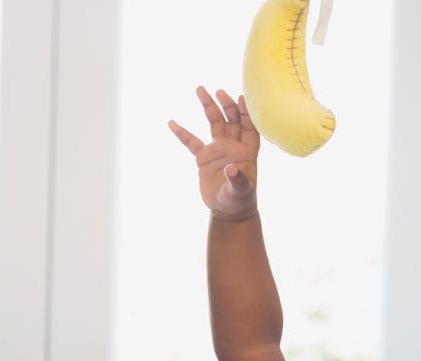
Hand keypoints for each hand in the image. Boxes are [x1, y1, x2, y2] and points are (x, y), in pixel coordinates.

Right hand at [169, 86, 259, 222]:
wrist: (228, 209)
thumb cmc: (240, 199)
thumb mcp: (241, 191)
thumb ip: (238, 180)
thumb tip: (232, 169)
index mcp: (247, 150)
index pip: (249, 126)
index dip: (246, 112)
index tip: (240, 98)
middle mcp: (233, 145)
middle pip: (231, 119)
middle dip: (225, 104)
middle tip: (217, 92)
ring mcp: (218, 149)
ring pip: (214, 122)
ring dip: (208, 106)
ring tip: (200, 90)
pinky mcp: (204, 158)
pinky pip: (191, 142)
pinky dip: (182, 133)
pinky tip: (172, 123)